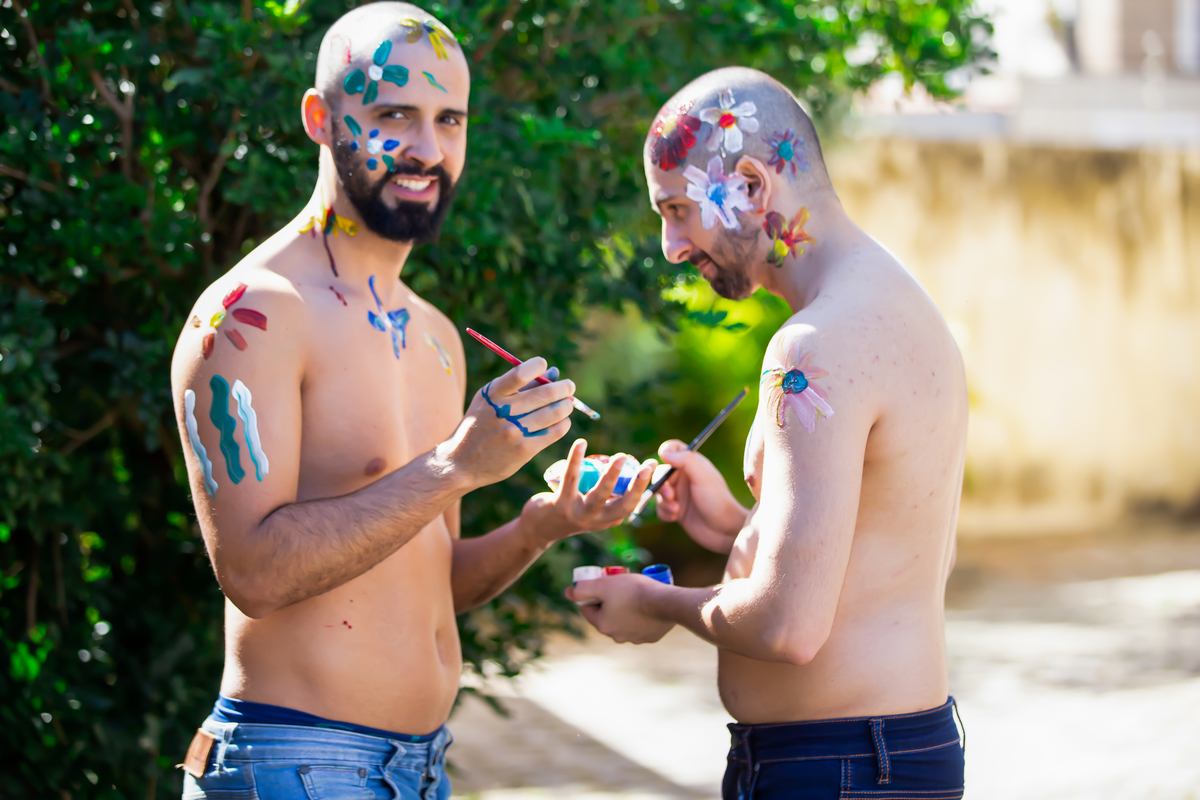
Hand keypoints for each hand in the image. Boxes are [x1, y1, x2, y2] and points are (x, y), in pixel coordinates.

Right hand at [441, 358, 574, 488]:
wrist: (461, 463)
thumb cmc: (480, 426)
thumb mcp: (490, 401)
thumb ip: (520, 386)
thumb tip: (552, 372)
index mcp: (492, 395)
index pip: (520, 373)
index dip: (537, 366)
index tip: (544, 365)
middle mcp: (503, 412)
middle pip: (545, 393)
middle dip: (564, 387)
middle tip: (569, 386)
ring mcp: (515, 432)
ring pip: (554, 412)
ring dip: (566, 405)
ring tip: (567, 404)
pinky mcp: (524, 450)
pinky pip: (555, 432)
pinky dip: (564, 423)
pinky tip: (562, 421)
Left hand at [521, 439, 657, 543]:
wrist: (539, 528)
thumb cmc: (570, 511)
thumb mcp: (592, 508)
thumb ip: (608, 495)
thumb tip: (624, 468)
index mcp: (607, 519)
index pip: (631, 504)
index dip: (644, 485)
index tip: (653, 464)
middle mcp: (596, 520)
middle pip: (621, 505)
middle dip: (636, 485)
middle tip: (647, 465)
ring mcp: (579, 514)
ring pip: (599, 495)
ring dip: (612, 476)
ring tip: (620, 457)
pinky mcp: (560, 505)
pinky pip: (571, 479)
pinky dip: (576, 460)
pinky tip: (582, 443)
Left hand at [565, 573, 673, 643]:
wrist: (666, 603)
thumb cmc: (634, 591)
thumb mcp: (604, 584)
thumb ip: (582, 589)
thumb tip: (568, 592)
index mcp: (603, 625)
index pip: (589, 609)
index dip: (594, 595)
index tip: (604, 585)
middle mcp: (617, 636)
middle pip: (606, 616)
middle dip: (610, 603)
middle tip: (619, 587)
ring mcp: (635, 639)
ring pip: (624, 622)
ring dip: (625, 610)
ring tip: (635, 595)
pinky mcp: (650, 637)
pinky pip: (641, 626)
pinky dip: (641, 617)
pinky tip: (647, 606)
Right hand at [654, 439, 747, 553]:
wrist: (725, 531)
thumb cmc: (718, 501)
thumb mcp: (703, 477)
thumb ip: (685, 461)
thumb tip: (664, 451)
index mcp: (692, 464)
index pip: (673, 449)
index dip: (665, 451)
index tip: (662, 460)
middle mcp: (684, 477)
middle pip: (660, 473)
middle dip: (662, 485)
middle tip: (671, 496)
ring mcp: (680, 494)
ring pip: (659, 492)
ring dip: (664, 501)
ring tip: (676, 510)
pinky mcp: (676, 510)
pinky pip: (660, 508)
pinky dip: (665, 512)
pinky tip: (676, 517)